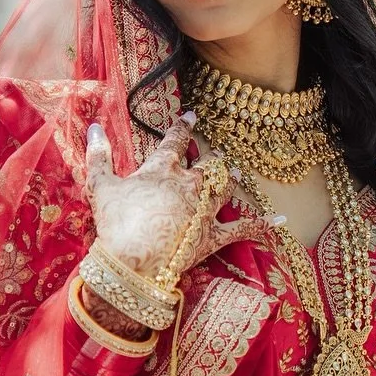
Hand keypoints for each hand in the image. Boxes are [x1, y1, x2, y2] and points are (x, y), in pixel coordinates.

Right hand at [84, 115, 264, 281]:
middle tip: (218, 153)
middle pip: (207, 165)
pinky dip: (264, 224)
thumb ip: (97, 155)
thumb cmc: (115, 223)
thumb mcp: (99, 186)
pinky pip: (244, 229)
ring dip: (231, 180)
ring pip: (225, 188)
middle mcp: (189, 184)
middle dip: (212, 158)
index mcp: (162, 169)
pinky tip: (282, 220)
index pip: (175, 140)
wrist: (133, 260)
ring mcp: (204, 210)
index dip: (183, 127)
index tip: (192, 115)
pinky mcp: (213, 236)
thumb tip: (93, 127)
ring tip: (235, 173)